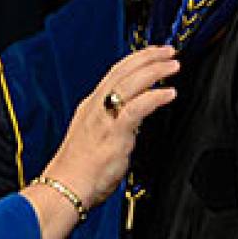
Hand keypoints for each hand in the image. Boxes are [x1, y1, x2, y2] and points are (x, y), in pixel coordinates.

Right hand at [42, 45, 179, 208]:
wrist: (65, 187)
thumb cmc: (79, 172)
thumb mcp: (95, 139)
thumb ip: (113, 127)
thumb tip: (131, 125)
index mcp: (90, 107)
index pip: (114, 74)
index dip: (135, 61)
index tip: (152, 55)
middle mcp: (95, 107)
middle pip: (122, 70)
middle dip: (147, 57)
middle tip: (167, 51)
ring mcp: (103, 118)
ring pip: (130, 82)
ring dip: (154, 71)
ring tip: (172, 66)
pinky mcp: (113, 132)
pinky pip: (137, 107)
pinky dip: (155, 97)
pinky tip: (169, 94)